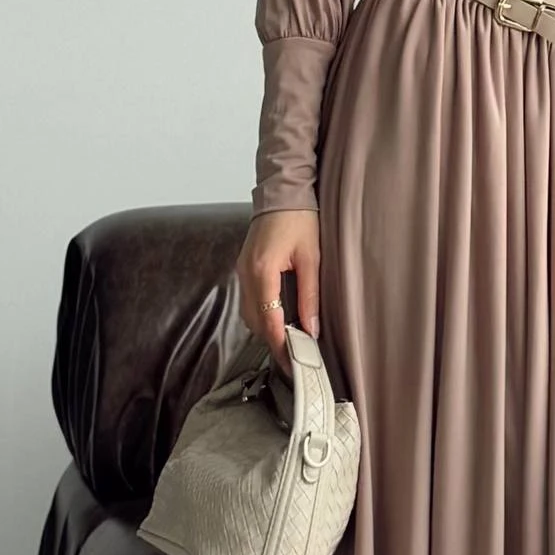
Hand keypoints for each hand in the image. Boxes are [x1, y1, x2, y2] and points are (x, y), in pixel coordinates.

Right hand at [238, 207, 319, 371]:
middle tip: (297, 359)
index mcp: (262, 271)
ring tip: (291, 343)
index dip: (281, 346)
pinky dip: (263, 316)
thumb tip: (312, 328)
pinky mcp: (244, 268)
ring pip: (249, 315)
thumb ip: (310, 296)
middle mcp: (246, 273)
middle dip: (274, 343)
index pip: (269, 321)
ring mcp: (242, 271)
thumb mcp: (312, 258)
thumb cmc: (300, 218)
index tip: (295, 363)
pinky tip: (280, 321)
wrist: (283, 191)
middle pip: (255, 323)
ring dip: (268, 331)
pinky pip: (249, 301)